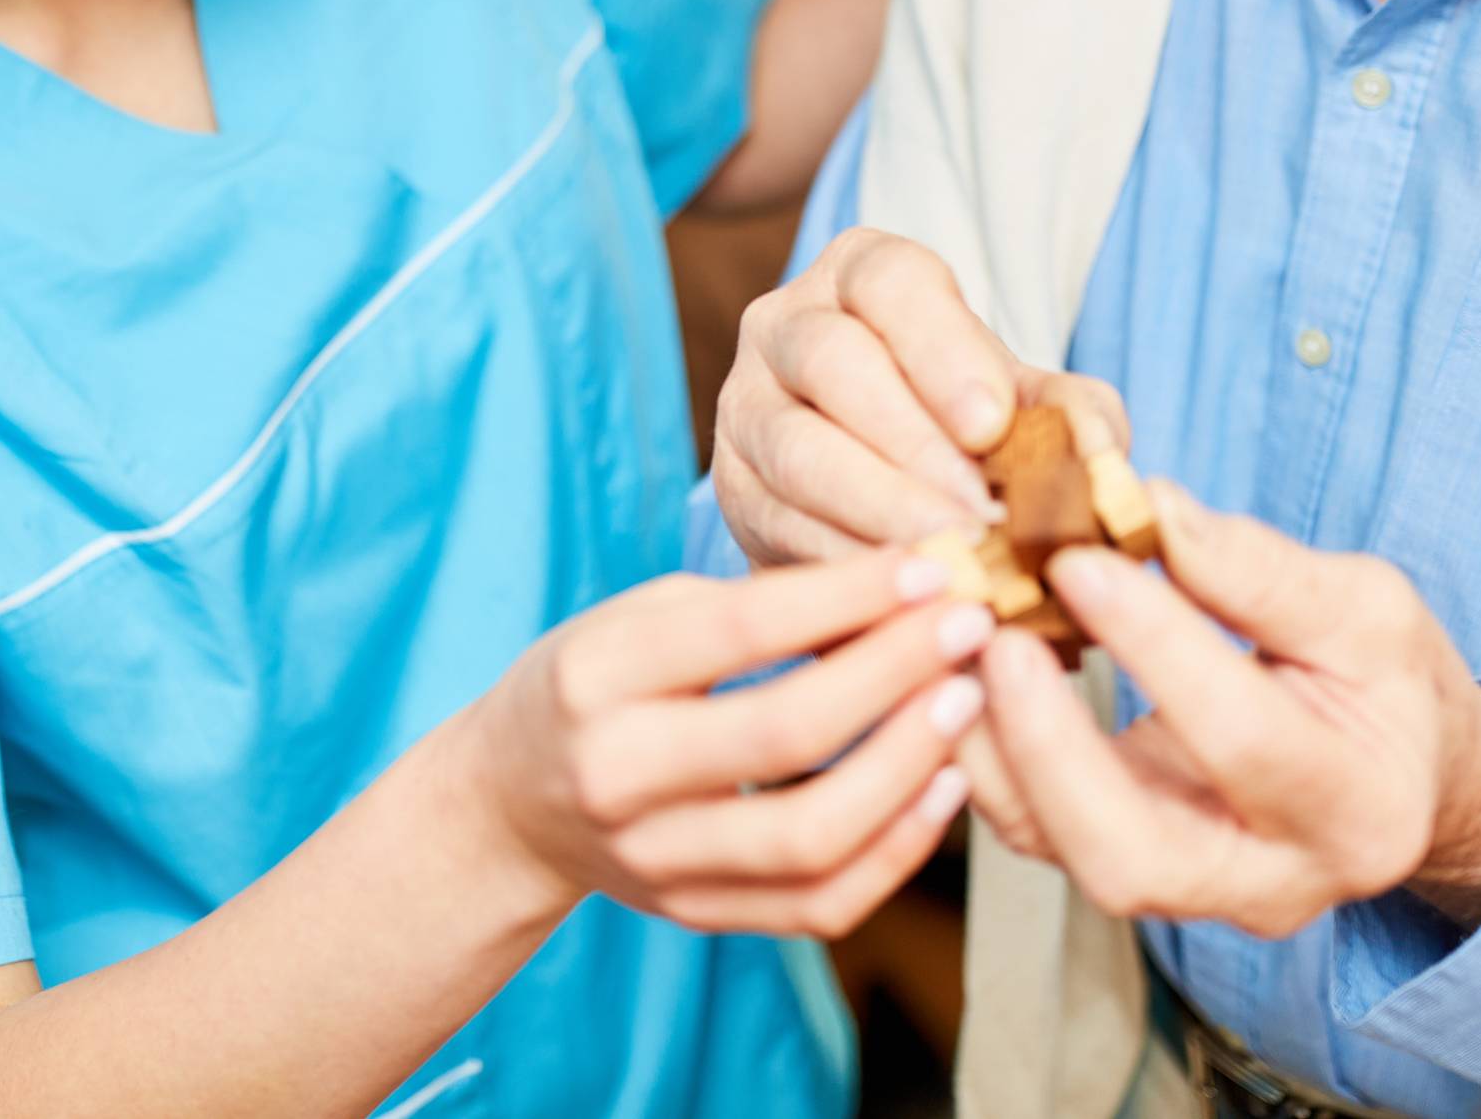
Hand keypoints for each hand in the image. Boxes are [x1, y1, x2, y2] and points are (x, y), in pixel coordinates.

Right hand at [459, 551, 995, 939]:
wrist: (511, 802)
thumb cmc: (592, 684)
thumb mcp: (636, 618)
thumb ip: (747, 606)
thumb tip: (895, 587)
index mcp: (593, 676)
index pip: (736, 631)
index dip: (846, 596)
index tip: (930, 567)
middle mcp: (615, 774)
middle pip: (783, 734)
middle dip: (894, 673)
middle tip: (969, 626)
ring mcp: (656, 860)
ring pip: (810, 837)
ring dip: (907, 766)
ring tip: (964, 702)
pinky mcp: (696, 914)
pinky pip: (819, 903)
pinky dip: (897, 852)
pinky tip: (941, 786)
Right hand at [712, 229, 1129, 566]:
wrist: (891, 491)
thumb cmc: (972, 431)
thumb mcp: (1032, 406)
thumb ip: (1075, 416)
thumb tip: (1104, 454)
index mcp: (860, 273)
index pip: (891, 282)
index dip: (941, 351)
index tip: (992, 424)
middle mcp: (784, 323)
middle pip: (832, 361)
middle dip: (911, 443)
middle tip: (978, 519)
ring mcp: (745, 404)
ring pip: (796, 449)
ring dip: (878, 511)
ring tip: (952, 565)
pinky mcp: (731, 488)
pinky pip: (776, 523)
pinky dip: (845, 563)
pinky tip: (905, 594)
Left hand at [958, 481, 1480, 938]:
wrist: (1400, 778)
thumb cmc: (1386, 684)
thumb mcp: (1366, 611)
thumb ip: (1262, 571)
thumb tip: (1150, 506)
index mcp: (1357, 810)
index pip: (1241, 738)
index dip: (1154, 647)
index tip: (1078, 559)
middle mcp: (1271, 883)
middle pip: (1131, 858)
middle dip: (1048, 750)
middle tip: (994, 639)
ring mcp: (1192, 896)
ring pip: (1063, 858)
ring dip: (994, 754)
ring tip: (956, 646)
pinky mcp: (1129, 873)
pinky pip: (1036, 836)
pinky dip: (985, 758)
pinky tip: (959, 675)